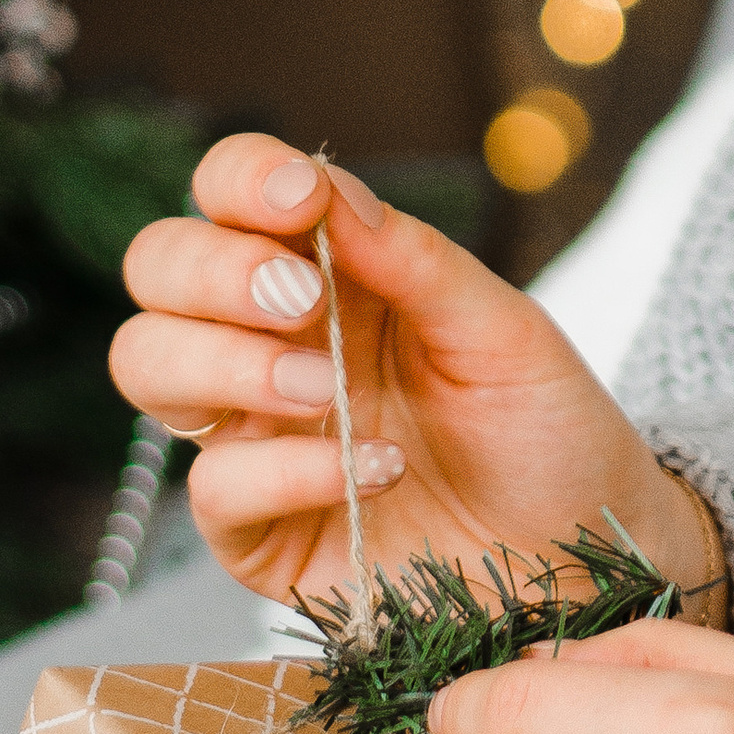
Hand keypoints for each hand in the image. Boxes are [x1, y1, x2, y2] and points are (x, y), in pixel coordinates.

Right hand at [111, 134, 720, 618]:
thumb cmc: (546, 431)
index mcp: (333, 270)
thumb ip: (414, 259)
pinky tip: (370, 470)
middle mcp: (274, 341)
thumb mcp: (503, 328)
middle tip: (302, 297)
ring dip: (229, 361)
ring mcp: (256, 433)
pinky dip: (286, 470)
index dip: (241, 177)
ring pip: (148, 363)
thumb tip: (326, 189)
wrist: (585, 555)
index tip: (297, 198)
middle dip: (213, 269)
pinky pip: (213, 487)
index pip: (232, 192)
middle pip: (160, 267)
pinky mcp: (257, 532)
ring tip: (325, 388)